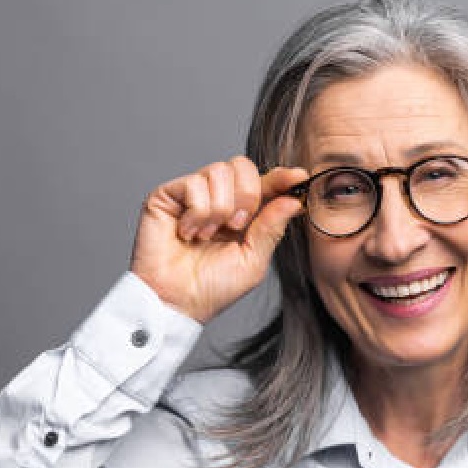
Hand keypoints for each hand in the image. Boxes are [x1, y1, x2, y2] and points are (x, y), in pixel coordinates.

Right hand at [130, 156, 308, 322]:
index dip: (282, 177)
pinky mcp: (168, 195)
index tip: (298, 177)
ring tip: (207, 235)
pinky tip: (188, 232)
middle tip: (236, 226)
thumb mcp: (253, 261)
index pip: (264, 183)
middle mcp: (217, 198)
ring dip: (219, 208)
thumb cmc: (211, 288)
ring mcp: (192, 195)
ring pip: (219, 171)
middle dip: (247, 196)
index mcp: (242, 213)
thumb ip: (272, 228)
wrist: (175, 301)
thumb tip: (293, 201)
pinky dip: (197, 212)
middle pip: (242, 166)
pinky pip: (195, 183)